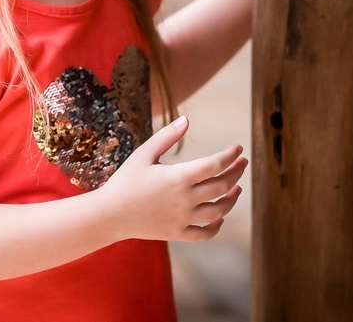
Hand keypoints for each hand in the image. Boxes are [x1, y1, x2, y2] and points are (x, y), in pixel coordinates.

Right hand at [101, 116, 246, 242]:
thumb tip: (186, 120)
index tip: (238, 149)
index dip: (230, 156)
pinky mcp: (178, 233)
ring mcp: (183, 218)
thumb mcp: (143, 154)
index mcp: (178, 177)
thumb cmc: (125, 180)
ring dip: (232, 199)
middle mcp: (185, 199)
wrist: (110, 214)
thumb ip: (166, 137)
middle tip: (242, 163)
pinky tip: (219, 217)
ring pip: (219, 211)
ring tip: (236, 188)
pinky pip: (205, 233)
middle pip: (222, 186)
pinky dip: (217, 226)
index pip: (214, 165)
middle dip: (236, 172)